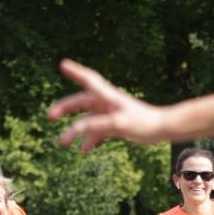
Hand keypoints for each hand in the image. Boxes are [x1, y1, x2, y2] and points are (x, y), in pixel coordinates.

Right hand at [48, 60, 167, 150]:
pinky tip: (84, 150)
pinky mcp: (115, 125)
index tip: (63, 64)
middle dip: (65, 108)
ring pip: (87, 119)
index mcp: (108, 96)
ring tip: (64, 142)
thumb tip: (77, 128)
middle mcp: (107, 102)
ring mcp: (110, 114)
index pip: (89, 80)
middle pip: (81, 102)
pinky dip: (90, 139)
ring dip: (76, 130)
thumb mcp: (118, 124)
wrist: (162, 129)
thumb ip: (97, 125)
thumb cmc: (144, 122)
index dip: (75, 72)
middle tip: (51, 116)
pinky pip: (97, 131)